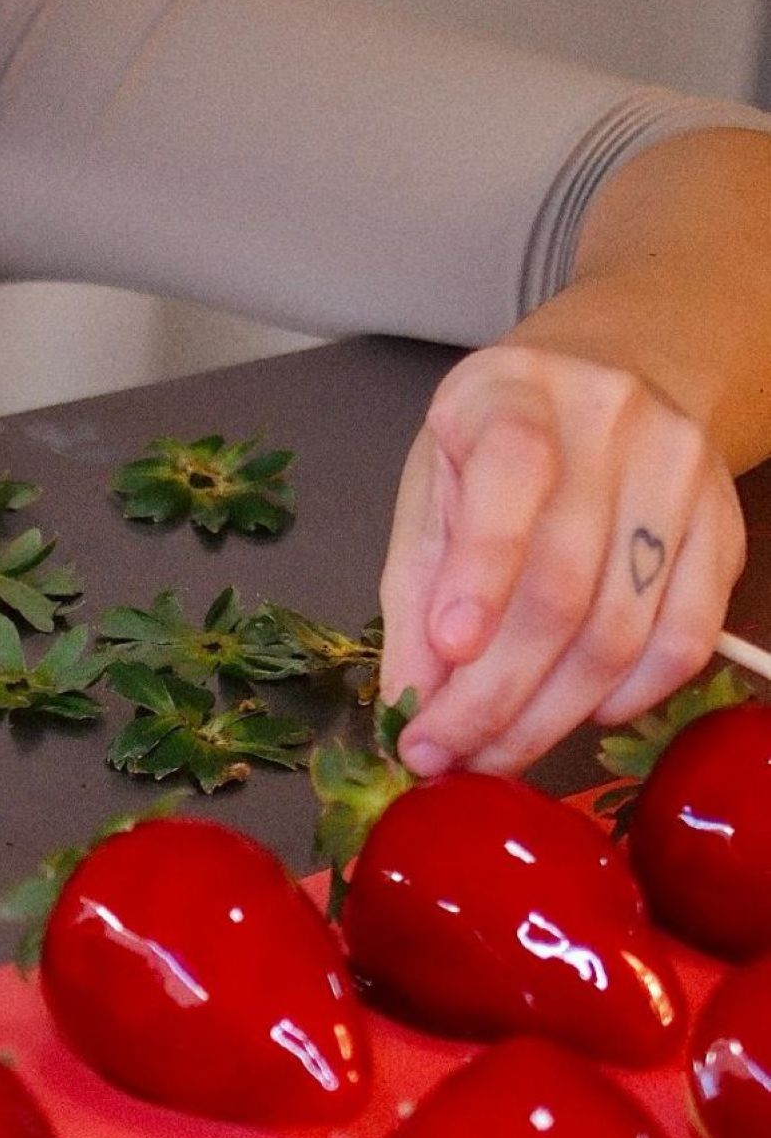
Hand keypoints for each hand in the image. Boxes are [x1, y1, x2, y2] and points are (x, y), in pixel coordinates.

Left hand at [378, 343, 745, 774]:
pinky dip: (629, 696)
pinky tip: (579, 716)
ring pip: (623, 629)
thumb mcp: (433, 493)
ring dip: (550, 715)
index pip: (513, 474)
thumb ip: (418, 592)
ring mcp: (680, 475)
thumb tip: (413, 701)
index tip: (447, 651)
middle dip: (496, 693)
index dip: (481, 570)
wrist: (604, 383)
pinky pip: (687, 638)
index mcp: (515, 395)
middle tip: (445, 754)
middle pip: (564, 586)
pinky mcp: (725, 527)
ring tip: (493, 753)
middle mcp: (612, 422)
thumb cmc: (493, 452)